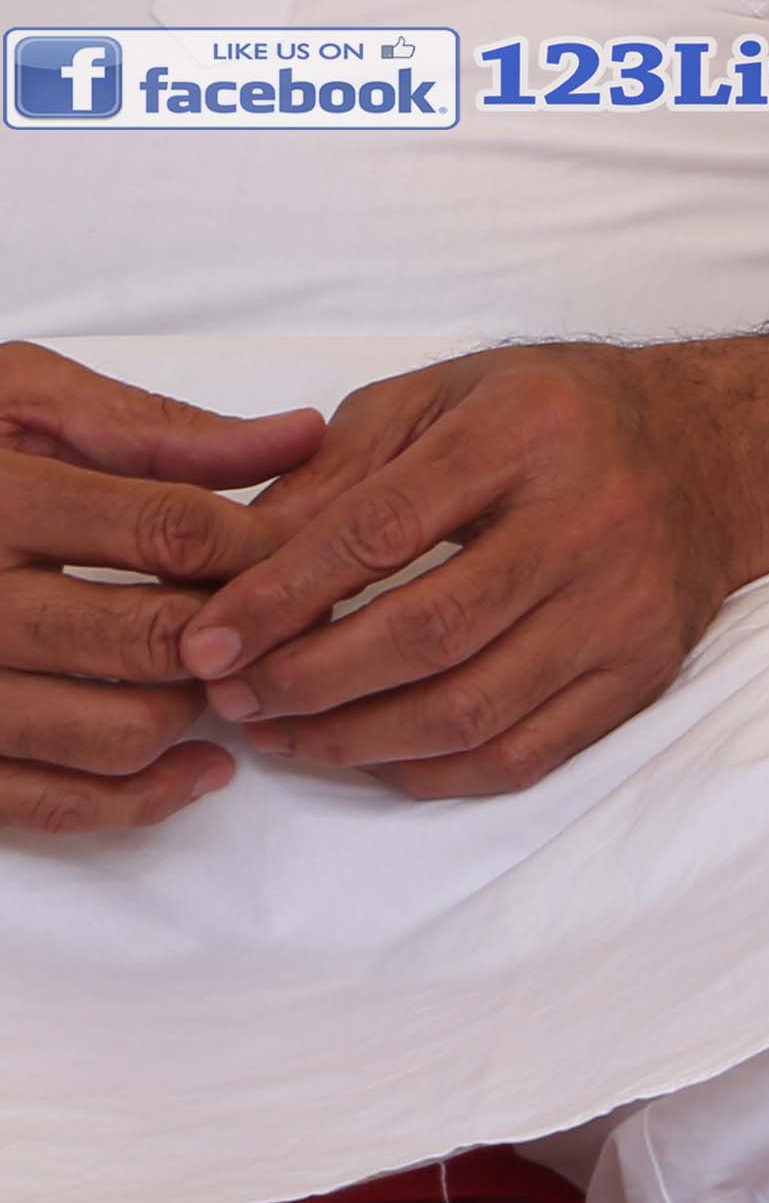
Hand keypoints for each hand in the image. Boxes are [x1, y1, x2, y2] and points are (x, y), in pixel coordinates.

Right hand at [0, 346, 319, 833]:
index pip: (171, 531)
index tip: (305, 548)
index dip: (264, 544)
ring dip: (198, 713)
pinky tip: (199, 768)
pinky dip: (139, 800)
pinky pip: (47, 804)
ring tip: (234, 680)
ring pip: (115, 732)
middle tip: (285, 622)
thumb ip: (157, 428)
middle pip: (152, 639)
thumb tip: (301, 439)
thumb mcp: (21, 397)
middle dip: (240, 634)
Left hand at [178, 346, 754, 800]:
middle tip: (233, 697)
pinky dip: (430, 772)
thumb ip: (338, 465)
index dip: (278, 598)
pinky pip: (523, 754)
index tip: (204, 644)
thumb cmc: (558, 416)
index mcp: (526, 433)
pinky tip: (371, 754)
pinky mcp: (643, 671)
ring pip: (470, 709)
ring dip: (355, 738)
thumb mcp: (443, 394)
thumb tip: (240, 556)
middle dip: (306, 680)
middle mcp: (589, 520)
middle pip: (425, 632)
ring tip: (284, 732)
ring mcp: (624, 606)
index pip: (380, 530)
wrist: (718, 451)